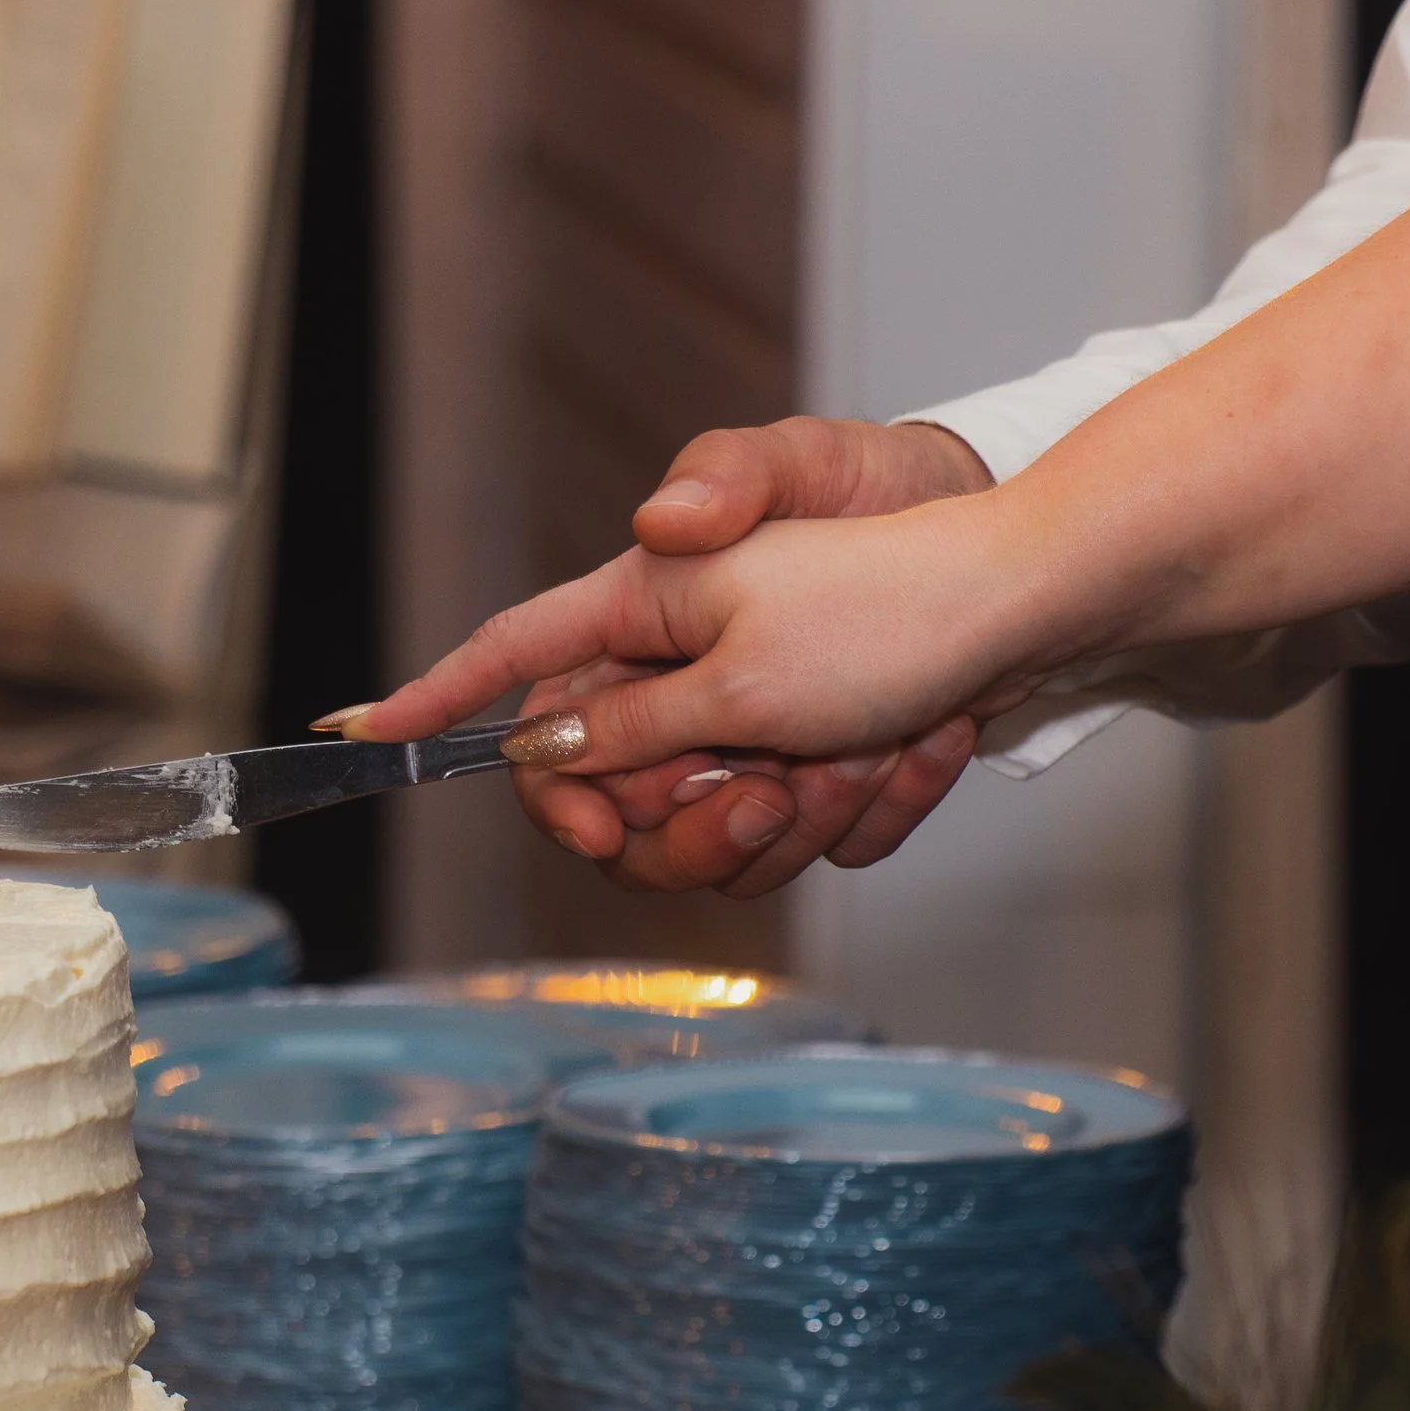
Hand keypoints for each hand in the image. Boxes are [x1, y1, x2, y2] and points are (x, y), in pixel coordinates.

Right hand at [365, 476, 1053, 782]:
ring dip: (797, 820)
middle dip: (678, 823)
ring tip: (866, 757)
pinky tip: (922, 748)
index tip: (370, 733)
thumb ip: (642, 686)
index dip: (436, 698)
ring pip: (706, 842)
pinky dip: (868, 808)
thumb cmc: (896, 566)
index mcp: (644, 616)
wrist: (1039, 594)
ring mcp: (746, 730)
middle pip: (603, 794)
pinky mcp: (813, 769)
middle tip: (757, 802)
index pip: (510, 659)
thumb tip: (550, 720)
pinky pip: (801, 844)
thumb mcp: (753, 627)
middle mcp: (680, 678)